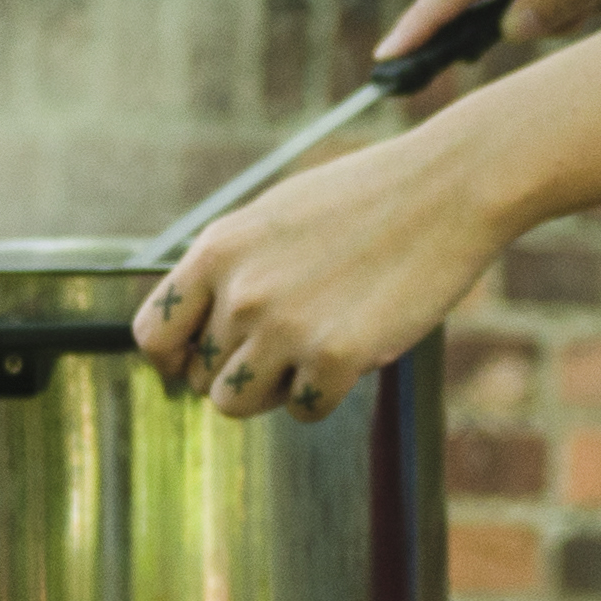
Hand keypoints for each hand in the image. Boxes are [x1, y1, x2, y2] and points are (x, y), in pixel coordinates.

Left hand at [137, 123, 511, 420]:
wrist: (446, 190)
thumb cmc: (367, 199)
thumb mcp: (275, 216)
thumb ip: (230, 267)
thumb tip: (201, 326)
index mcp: (218, 250)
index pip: (154, 335)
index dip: (173, 359)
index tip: (197, 363)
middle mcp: (241, 292)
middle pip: (201, 376)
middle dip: (238, 370)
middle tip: (286, 344)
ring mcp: (286, 328)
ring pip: (238, 403)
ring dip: (272, 390)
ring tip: (311, 351)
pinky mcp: (336, 357)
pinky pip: (304, 411)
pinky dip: (323, 395)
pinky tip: (350, 355)